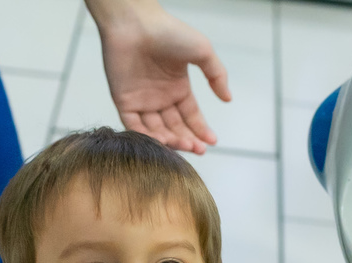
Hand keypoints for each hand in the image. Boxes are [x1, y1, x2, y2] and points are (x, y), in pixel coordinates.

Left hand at [91, 0, 231, 153]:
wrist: (136, 24)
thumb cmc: (169, 32)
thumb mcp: (202, 51)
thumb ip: (217, 75)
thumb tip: (228, 99)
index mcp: (177, 87)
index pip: (190, 116)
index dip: (201, 130)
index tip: (211, 142)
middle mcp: (160, 97)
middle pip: (175, 127)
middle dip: (187, 140)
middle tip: (198, 150)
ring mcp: (142, 100)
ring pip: (156, 130)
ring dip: (170, 141)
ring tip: (184, 145)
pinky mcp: (124, 101)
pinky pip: (135, 126)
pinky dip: (147, 137)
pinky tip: (162, 143)